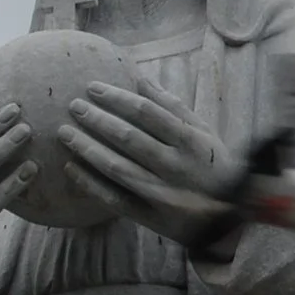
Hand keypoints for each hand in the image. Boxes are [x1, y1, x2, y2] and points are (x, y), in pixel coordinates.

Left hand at [57, 77, 231, 248]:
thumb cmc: (214, 165)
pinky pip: (114, 198)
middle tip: (73, 106)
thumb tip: (139, 78)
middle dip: (96, 119)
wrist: (231, 215)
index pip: (146, 112)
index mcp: (190, 141)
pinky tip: (71, 167)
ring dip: (87, 149)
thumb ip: (172, 106)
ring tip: (64, 132)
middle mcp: (176, 166)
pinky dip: (90, 183)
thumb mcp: (203, 131)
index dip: (116, 98)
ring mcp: (162, 193)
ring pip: (117, 168)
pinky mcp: (150, 216)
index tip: (92, 87)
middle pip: (128, 138)